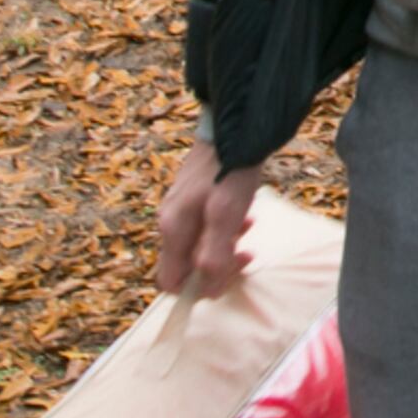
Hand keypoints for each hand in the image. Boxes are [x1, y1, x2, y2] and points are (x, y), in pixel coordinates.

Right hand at [156, 137, 269, 296]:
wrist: (234, 128)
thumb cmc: (229, 171)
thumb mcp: (226, 216)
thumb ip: (215, 254)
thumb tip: (208, 288)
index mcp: (172, 230)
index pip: (171, 282)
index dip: (198, 289)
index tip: (227, 277)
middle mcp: (170, 222)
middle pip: (187, 266)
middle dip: (218, 267)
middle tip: (247, 254)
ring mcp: (181, 209)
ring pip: (199, 247)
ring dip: (225, 247)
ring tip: (248, 231)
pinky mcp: (194, 198)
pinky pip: (206, 228)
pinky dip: (226, 230)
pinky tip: (245, 216)